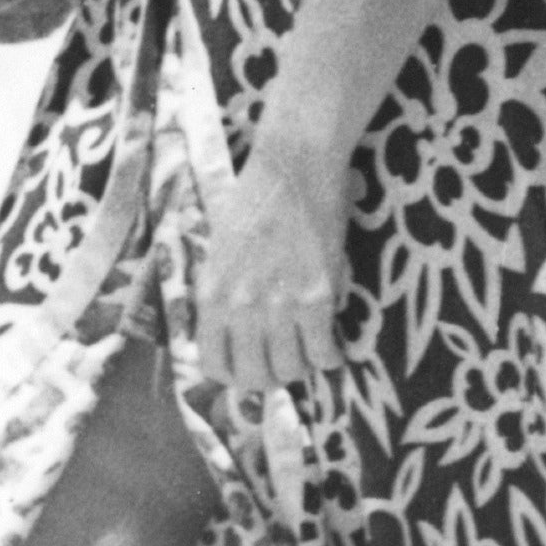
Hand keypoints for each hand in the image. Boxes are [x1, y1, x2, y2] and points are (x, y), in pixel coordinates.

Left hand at [197, 138, 351, 400]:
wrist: (293, 166)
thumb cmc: (255, 200)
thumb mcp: (220, 250)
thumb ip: (223, 293)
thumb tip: (234, 330)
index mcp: (212, 294)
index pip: (213, 365)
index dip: (233, 376)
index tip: (249, 368)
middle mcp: (241, 306)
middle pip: (254, 376)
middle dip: (270, 379)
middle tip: (284, 364)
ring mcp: (280, 303)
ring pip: (290, 370)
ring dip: (302, 367)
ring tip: (310, 353)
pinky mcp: (317, 296)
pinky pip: (323, 350)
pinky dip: (331, 356)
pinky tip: (333, 347)